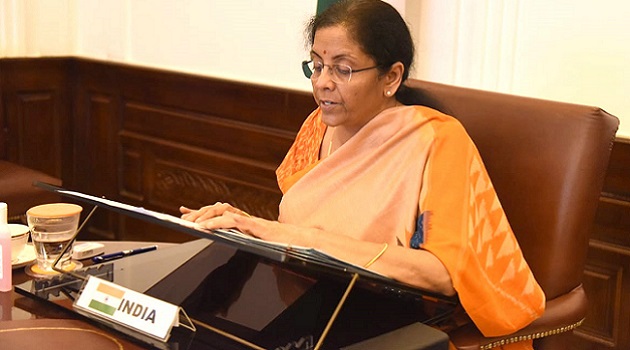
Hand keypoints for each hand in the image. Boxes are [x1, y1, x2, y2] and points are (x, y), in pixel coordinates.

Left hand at [180, 203, 317, 246]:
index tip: (185, 211)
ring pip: (223, 210)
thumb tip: (229, 241)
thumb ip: (243, 238)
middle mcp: (245, 217)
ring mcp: (250, 220)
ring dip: (205, 216)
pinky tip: (205, 228)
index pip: (219, 211)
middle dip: (199, 212)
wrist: (300, 241)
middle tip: (184, 218)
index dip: (202, 211)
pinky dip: (217, 223)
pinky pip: (232, 221)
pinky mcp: (254, 225)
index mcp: (244, 221)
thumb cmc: (281, 243)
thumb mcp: (256, 241)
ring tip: (192, 223)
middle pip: (218, 208)